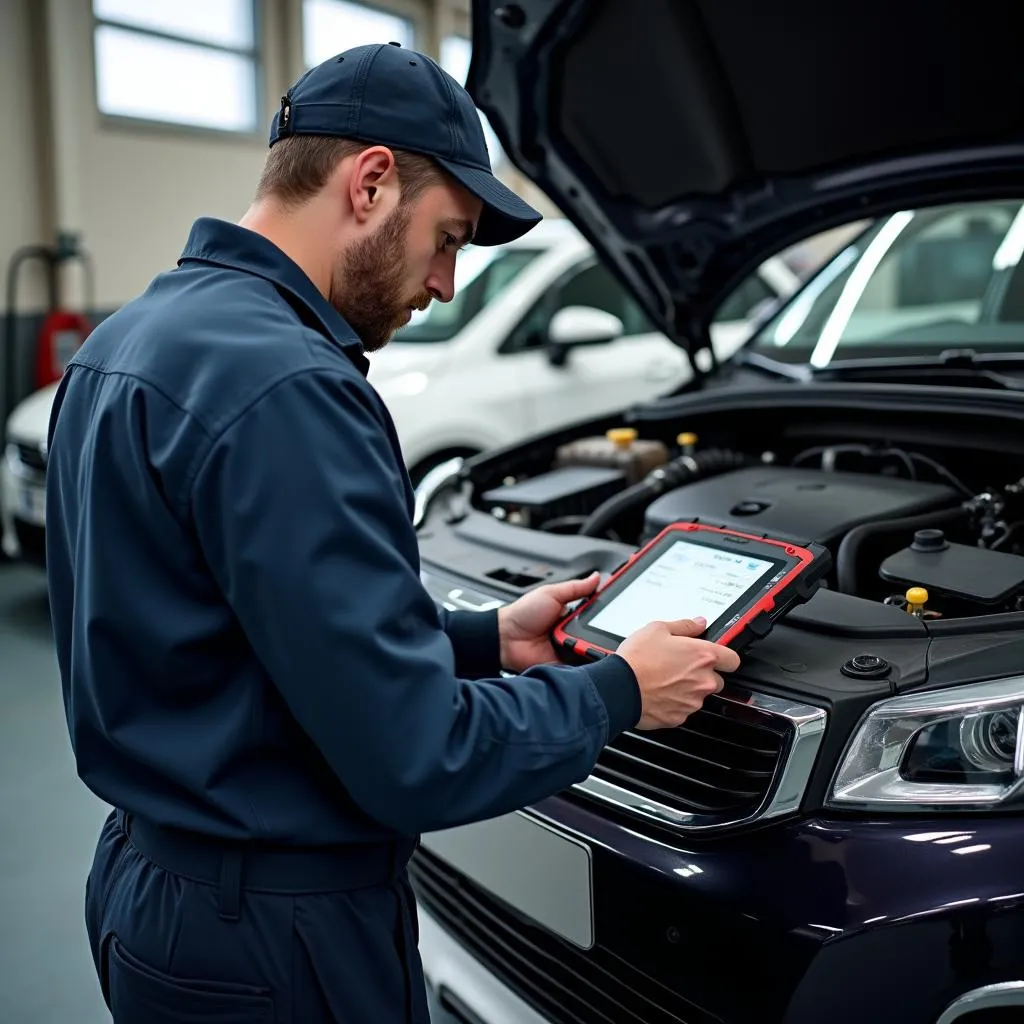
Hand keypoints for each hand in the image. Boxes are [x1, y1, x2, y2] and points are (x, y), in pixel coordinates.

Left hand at [498, 572, 601, 672]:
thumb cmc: (523, 614)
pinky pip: (581, 665)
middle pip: (599, 634)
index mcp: (573, 616)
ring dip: (593, 645)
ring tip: (588, 639)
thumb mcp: (551, 593)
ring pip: (592, 649)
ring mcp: (570, 649)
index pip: (597, 615)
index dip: (608, 613)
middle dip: (604, 632)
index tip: (621, 609)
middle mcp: (574, 633)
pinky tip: (584, 654)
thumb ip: (575, 588)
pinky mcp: (565, 666)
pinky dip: (584, 661)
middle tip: (609, 628)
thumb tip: (596, 577)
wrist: (505, 638)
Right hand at [617, 617, 740, 729]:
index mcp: (703, 656)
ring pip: (698, 695)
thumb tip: (699, 623)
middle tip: (680, 666)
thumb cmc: (637, 659)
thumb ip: (685, 626)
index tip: (717, 656)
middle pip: (717, 680)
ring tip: (664, 678)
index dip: (725, 657)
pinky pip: (683, 709)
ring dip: (688, 689)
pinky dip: (674, 702)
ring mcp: (693, 701)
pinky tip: (659, 692)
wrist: (619, 688)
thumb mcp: (658, 629)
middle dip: (702, 674)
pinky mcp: (680, 717)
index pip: (733, 659)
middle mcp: (703, 681)